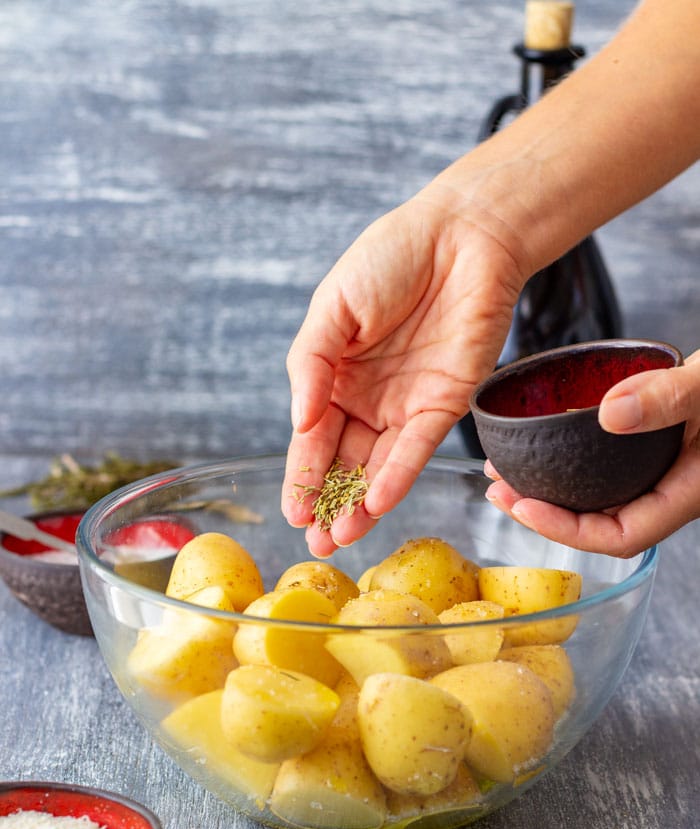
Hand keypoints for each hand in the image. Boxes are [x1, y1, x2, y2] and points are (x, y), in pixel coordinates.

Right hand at [282, 188, 523, 555]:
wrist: (462, 234)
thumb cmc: (391, 257)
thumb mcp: (332, 307)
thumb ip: (311, 365)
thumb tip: (299, 421)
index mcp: (335, 377)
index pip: (313, 438)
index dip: (302, 477)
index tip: (292, 514)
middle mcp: (369, 400)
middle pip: (344, 463)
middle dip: (329, 505)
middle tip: (317, 545)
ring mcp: (407, 405)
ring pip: (378, 467)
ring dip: (361, 503)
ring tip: (342, 537)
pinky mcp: (446, 404)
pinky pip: (417, 449)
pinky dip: (397, 476)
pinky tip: (377, 503)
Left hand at [484, 348, 699, 556]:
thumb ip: (669, 398)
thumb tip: (609, 415)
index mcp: (685, 494)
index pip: (618, 535)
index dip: (565, 530)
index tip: (522, 505)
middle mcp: (667, 491)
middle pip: (597, 522)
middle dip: (543, 513)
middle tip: (497, 489)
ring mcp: (657, 472)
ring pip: (597, 496)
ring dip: (549, 488)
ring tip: (505, 469)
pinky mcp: (648, 450)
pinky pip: (601, 468)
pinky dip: (567, 461)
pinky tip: (541, 441)